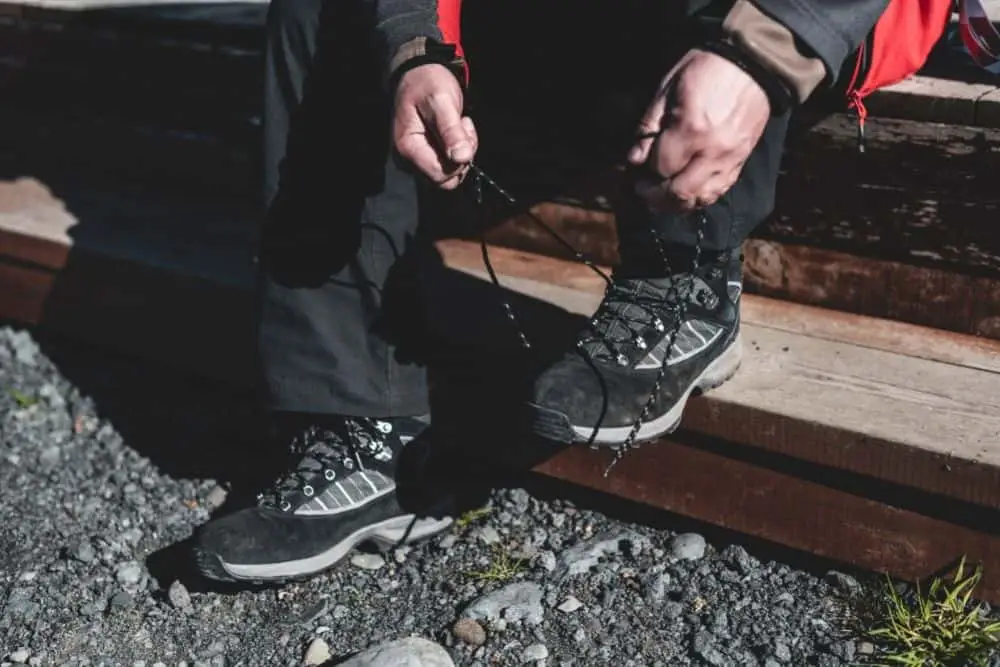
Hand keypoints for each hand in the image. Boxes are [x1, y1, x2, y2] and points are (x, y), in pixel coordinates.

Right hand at [393, 63, 477, 189]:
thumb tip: (463, 158)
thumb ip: (451, 130)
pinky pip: (446, 167)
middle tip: (461, 127)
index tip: (461, 128)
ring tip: (458, 126)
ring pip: (448, 175)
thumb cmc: (428, 84)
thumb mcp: (442, 101)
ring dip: (460, 153)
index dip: (458, 160)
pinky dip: (456, 152)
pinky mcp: (422, 159)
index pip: (441, 175)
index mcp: (407, 148)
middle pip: (445, 179)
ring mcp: (414, 161)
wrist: (418, 75)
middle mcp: (407, 161)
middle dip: (461, 156)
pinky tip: (453, 132)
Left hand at [627, 48, 770, 210]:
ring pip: (700, 198)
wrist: (751, 63)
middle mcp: (712, 150)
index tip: (638, 166)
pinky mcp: (741, 161)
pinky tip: (686, 190)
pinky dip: (699, 196)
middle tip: (643, 189)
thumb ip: (649, 127)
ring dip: (677, 203)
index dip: (645, 171)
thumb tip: (634, 159)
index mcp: (691, 129)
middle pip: (679, 192)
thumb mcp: (667, 88)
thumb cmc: (705, 69)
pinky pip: (719, 191)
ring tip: (662, 194)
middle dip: (655, 196)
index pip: (660, 168)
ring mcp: (730, 159)